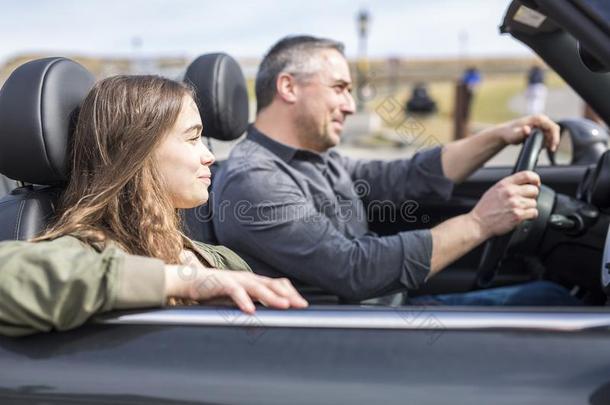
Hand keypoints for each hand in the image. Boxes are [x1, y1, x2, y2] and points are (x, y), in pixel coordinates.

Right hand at [165, 266, 308, 313]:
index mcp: (253, 281)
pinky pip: (235, 292)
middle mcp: (247, 278)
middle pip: (272, 285)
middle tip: (300, 306)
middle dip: (288, 295)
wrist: (189, 282)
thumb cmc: (215, 291)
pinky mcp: (222, 283)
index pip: (277, 285)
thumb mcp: (238, 298)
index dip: (291, 293)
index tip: (303, 305)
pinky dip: (244, 300)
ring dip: (271, 297)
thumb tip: (265, 317)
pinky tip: (251, 310)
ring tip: (283, 306)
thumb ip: (251, 304)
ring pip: (257, 287)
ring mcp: (236, 279)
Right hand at [468, 171, 540, 238]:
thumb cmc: (485, 208)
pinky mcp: (518, 215)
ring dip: (529, 207)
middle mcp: (510, 192)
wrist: (479, 223)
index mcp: (504, 184)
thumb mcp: (494, 190)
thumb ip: (508, 185)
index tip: (536, 183)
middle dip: (532, 196)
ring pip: (534, 203)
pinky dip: (530, 215)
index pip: (527, 175)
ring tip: (519, 210)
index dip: (535, 179)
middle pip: (534, 190)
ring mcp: (515, 204)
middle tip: (525, 200)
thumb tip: (523, 184)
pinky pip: (533, 213)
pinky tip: (521, 216)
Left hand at [488, 114, 559, 152]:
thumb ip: (521, 133)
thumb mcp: (514, 135)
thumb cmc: (509, 133)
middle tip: (549, 150)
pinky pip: (548, 136)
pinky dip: (546, 142)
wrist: (506, 133)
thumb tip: (527, 129)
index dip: (555, 138)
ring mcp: (541, 124)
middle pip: (554, 131)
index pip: (553, 127)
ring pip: (551, 134)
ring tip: (539, 148)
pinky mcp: (540, 129)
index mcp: (538, 119)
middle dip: (553, 141)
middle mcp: (541, 120)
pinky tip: (539, 147)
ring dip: (549, 142)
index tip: (552, 147)